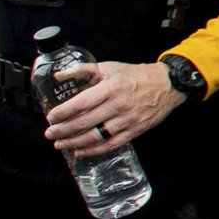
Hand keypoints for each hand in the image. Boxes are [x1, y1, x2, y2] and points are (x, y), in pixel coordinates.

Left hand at [41, 61, 181, 159]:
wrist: (168, 85)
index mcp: (110, 88)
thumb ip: (83, 70)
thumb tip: (58, 76)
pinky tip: (80, 151)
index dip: (63, 113)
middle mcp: (118, 105)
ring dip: (74, 143)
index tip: (50, 117)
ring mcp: (127, 120)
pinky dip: (94, 150)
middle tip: (50, 134)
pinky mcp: (135, 131)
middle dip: (63, 130)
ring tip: (60, 144)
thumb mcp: (110, 67)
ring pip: (96, 136)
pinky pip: (111, 144)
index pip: (81, 104)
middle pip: (84, 123)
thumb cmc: (136, 75)